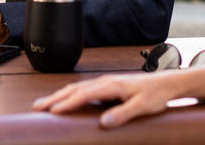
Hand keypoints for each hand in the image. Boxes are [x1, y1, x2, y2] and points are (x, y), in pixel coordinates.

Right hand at [33, 68, 204, 128]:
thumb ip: (123, 114)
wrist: (166, 83)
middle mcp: (105, 82)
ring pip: (77, 88)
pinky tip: (66, 100)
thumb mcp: (142, 107)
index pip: (83, 94)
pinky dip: (71, 94)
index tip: (52, 112)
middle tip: (38, 107)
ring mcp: (105, 83)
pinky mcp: (108, 86)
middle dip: (55, 98)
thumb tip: (104, 122)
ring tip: (45, 104)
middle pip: (74, 89)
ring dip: (60, 95)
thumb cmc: (155, 95)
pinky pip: (84, 89)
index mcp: (111, 86)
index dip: (66, 103)